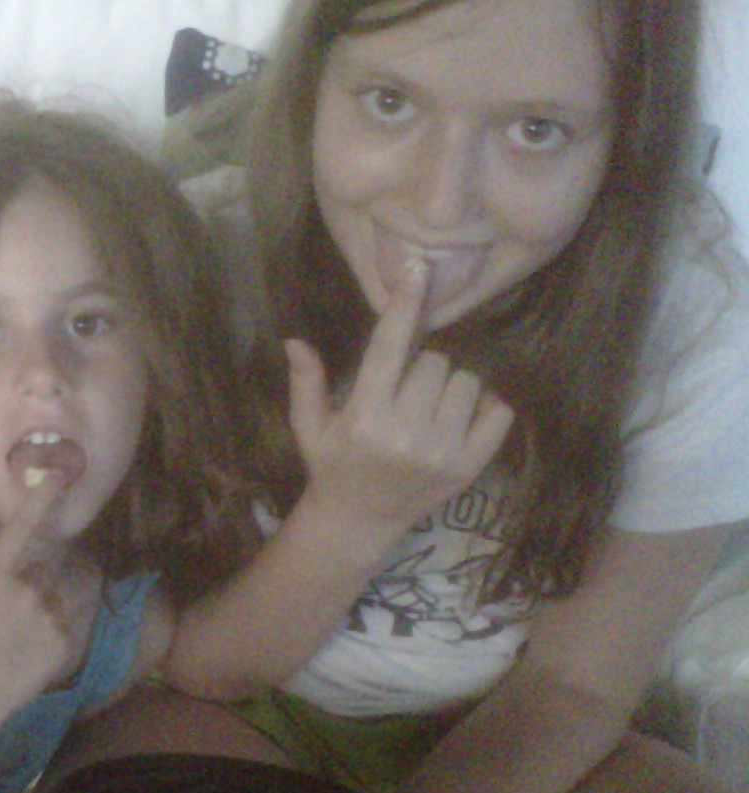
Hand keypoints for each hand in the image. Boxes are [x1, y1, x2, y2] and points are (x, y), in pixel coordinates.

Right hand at [0, 479, 92, 734]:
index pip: (21, 530)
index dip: (41, 500)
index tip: (60, 476)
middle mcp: (26, 593)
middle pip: (45, 567)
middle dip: (34, 579)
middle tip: (9, 610)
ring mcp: (48, 620)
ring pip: (56, 597)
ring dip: (43, 606)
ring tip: (17, 636)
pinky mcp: (64, 645)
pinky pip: (63, 624)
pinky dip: (49, 632)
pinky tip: (26, 653)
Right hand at [286, 257, 514, 539]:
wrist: (358, 524)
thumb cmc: (331, 467)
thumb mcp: (308, 427)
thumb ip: (306, 383)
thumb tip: (295, 340)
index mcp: (364, 417)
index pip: (388, 347)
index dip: (405, 304)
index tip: (418, 268)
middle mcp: (405, 433)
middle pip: (435, 360)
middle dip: (420, 366)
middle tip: (404, 392)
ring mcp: (442, 452)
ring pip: (465, 381)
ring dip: (449, 386)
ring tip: (428, 409)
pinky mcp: (469, 467)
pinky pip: (497, 411)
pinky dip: (483, 407)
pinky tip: (457, 420)